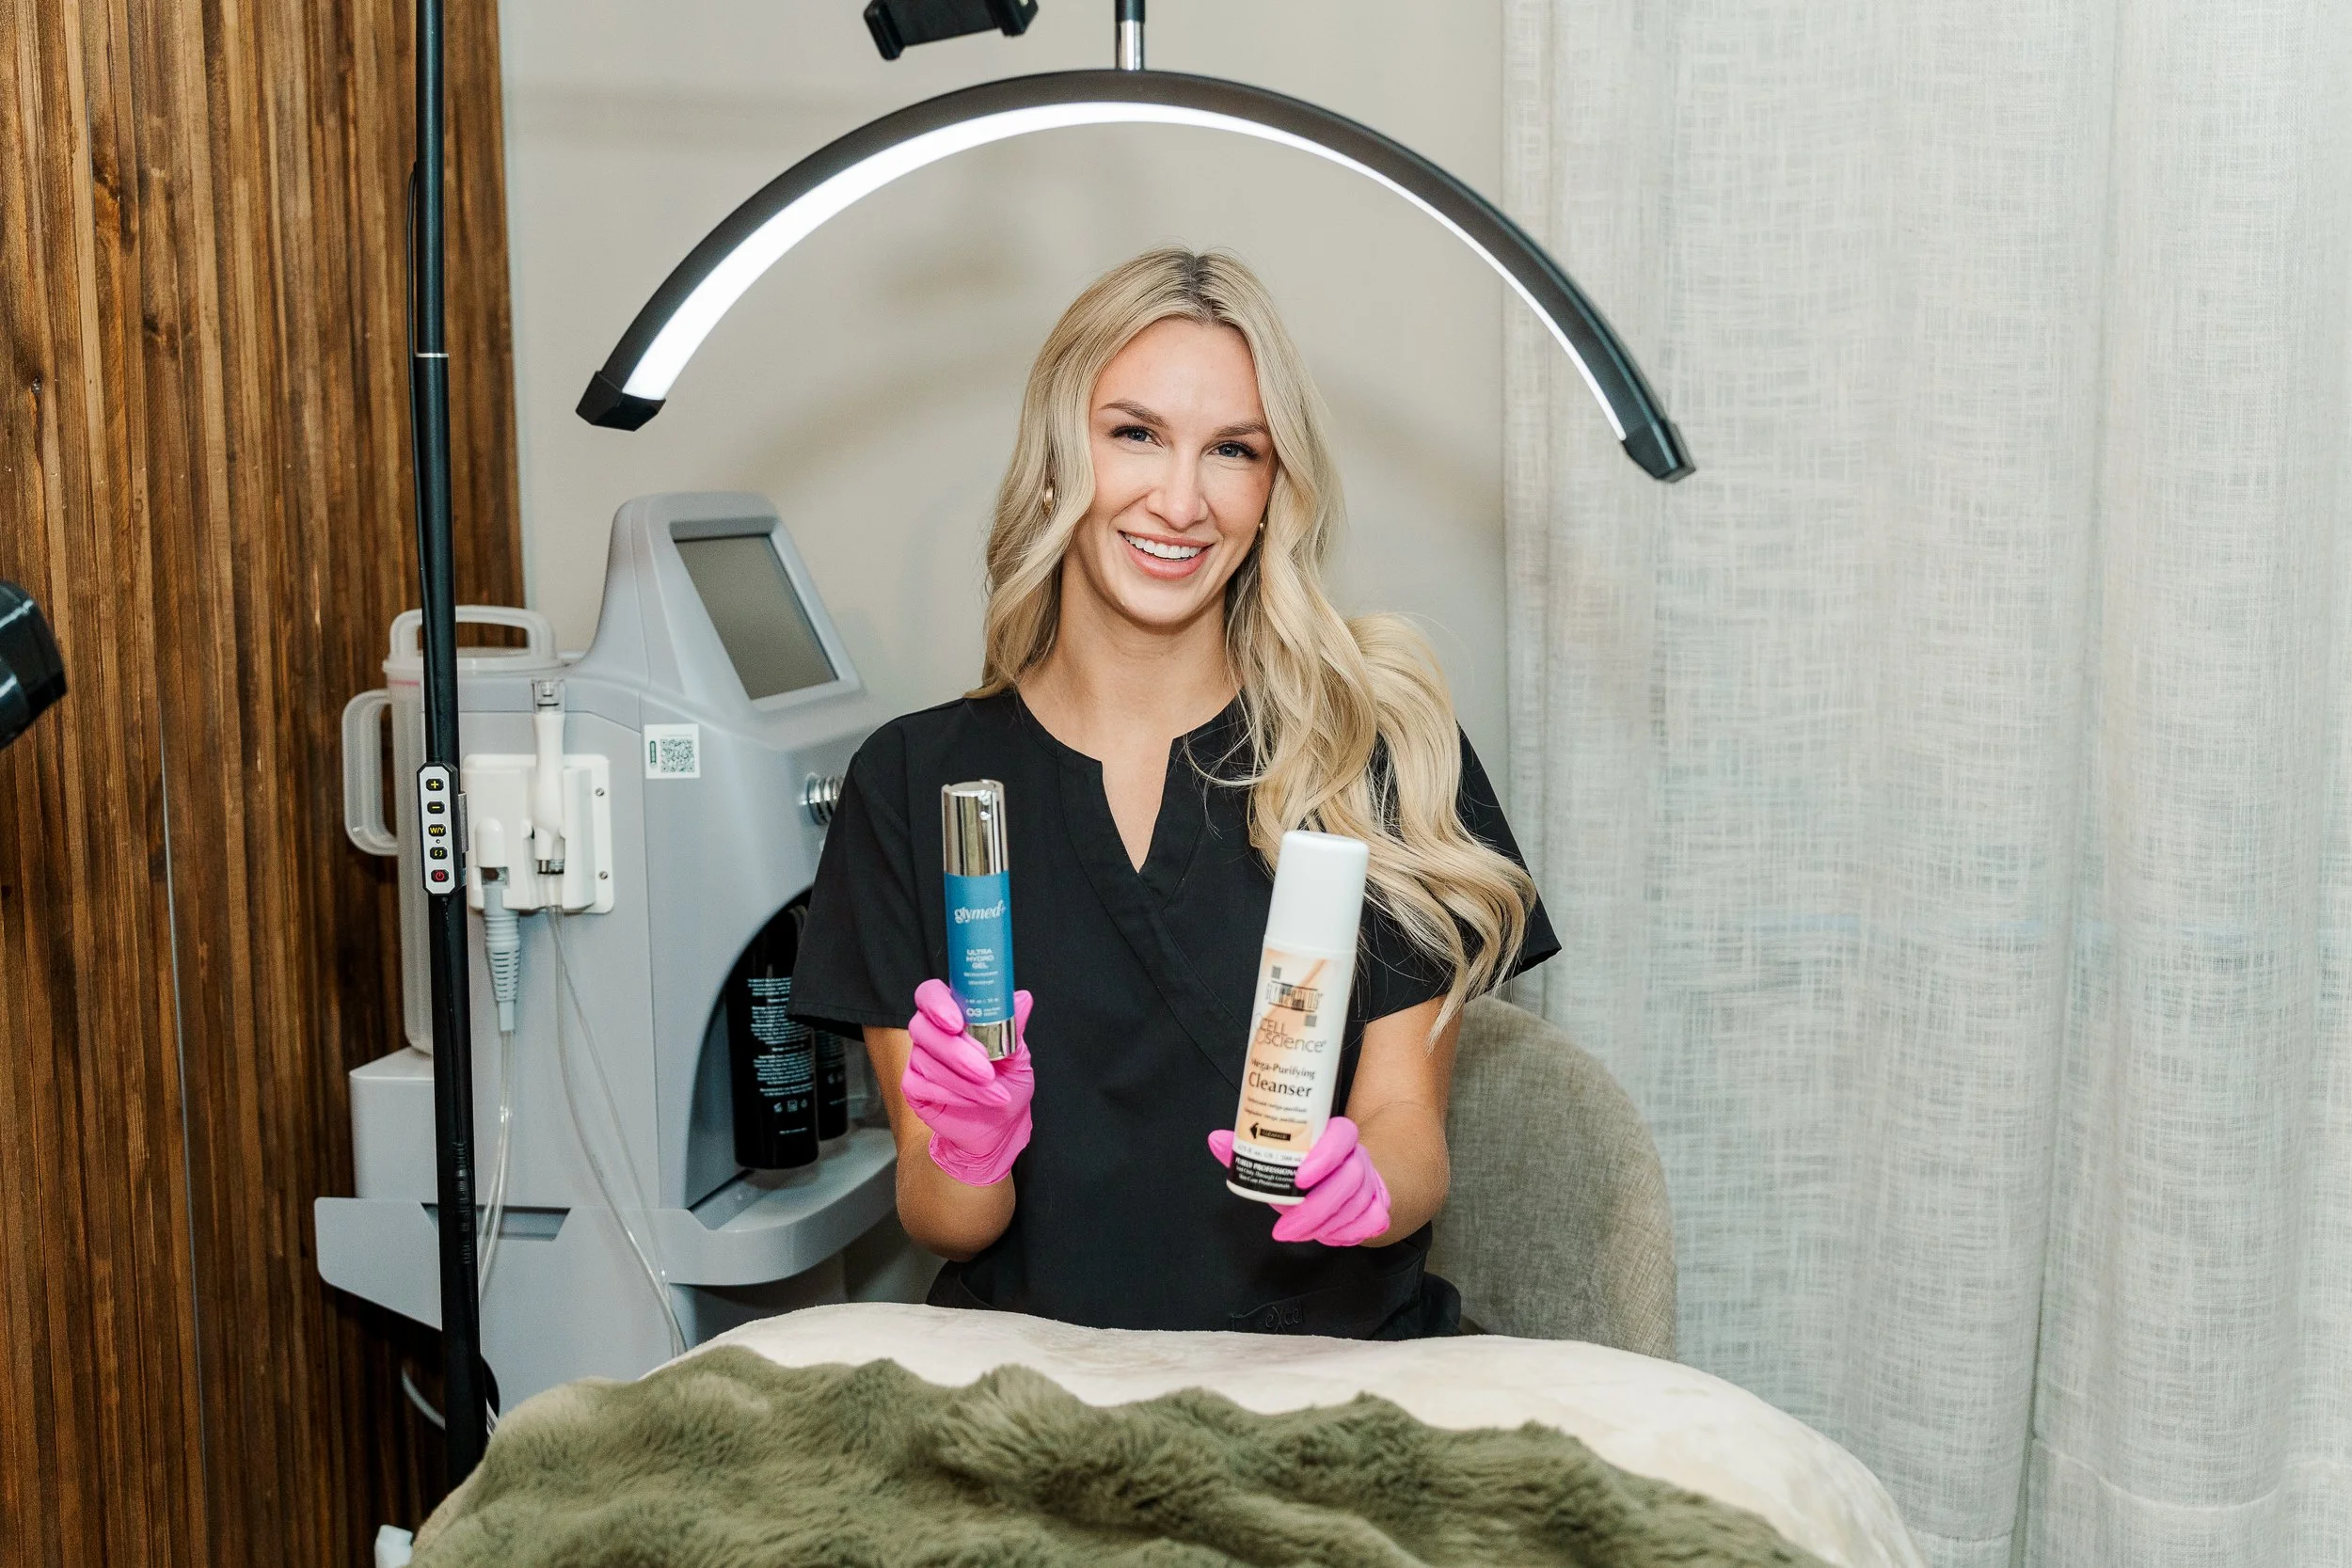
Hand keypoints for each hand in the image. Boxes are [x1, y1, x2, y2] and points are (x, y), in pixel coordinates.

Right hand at [902, 980, 1032, 1185]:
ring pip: (927, 1060)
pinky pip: (922, 1085)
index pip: (931, 994)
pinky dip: (952, 1094)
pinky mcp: (913, 1087)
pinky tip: (973, 1102)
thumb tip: (1023, 998)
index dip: (937, 1003)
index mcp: (954, 1014)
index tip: (956, 1021)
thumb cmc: (1007, 1084)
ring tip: (994, 1093)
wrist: (1000, 1128)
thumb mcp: (1018, 1056)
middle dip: (957, 1051)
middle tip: (986, 1070)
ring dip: (964, 1080)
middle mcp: (931, 1033)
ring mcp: (918, 1059)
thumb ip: (1013, 1026)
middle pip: (923, 1027)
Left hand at [1208, 1116, 1391, 1245]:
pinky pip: (1373, 1222)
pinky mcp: (1380, 1205)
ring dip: (1327, 1227)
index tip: (1300, 1178)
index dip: (1325, 1155)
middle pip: (1349, 1180)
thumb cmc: (1307, 1167)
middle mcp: (1359, 1156)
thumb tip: (1216, 1140)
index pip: (1342, 1135)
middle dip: (1316, 1210)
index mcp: (1337, 1136)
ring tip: (1298, 1234)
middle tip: (1285, 1230)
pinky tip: (1330, 1236)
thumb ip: (1251, 1149)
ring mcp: (1373, 1182)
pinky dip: (1350, 1234)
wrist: (1346, 1176)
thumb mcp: (1282, 1158)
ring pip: (1359, 1205)